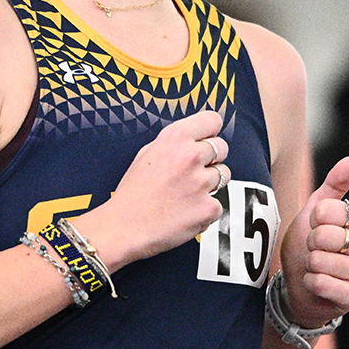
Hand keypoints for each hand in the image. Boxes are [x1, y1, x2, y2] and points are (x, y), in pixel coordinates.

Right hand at [81, 109, 228, 263]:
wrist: (124, 228)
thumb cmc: (132, 195)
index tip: (207, 139)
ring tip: (186, 194)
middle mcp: (190, 157)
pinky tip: (185, 212)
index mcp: (174, 139)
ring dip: (210, 184)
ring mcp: (201, 183)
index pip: (212, 120)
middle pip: (222, 147)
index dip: (210, 132)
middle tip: (193, 172)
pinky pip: (218, 204)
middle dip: (211, 159)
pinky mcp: (208, 208)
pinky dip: (205, 210)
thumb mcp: (146, 154)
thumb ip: (174, 144)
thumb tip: (195, 140)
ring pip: (224, 175)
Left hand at [282, 157, 348, 325]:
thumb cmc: (312, 243)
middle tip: (316, 249)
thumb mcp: (317, 210)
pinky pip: (321, 283)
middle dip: (310, 243)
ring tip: (317, 266)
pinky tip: (317, 283)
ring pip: (320, 261)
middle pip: (324, 236)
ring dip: (309, 264)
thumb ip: (335, 185)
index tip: (317, 227)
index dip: (312, 220)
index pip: (327, 211)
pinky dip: (310, 283)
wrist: (302, 283)